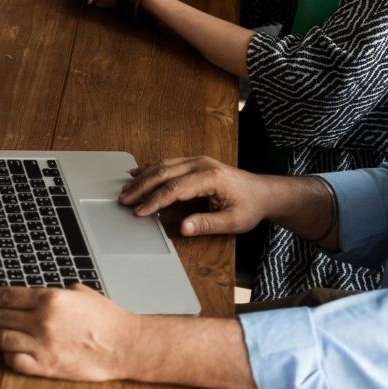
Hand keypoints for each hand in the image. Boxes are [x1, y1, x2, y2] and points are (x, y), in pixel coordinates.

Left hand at [0, 284, 135, 380]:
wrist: (125, 345)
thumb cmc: (105, 318)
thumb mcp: (77, 292)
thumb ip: (51, 292)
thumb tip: (30, 293)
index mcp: (48, 298)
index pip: (4, 295)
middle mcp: (42, 321)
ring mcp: (43, 345)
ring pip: (2, 338)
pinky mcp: (48, 366)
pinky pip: (15, 361)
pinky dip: (7, 355)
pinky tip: (8, 351)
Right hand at [119, 157, 272, 236]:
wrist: (263, 192)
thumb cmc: (250, 206)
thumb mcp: (233, 221)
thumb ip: (207, 224)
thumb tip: (183, 228)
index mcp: (210, 178)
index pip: (174, 189)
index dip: (154, 201)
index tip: (139, 211)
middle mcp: (201, 164)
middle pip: (164, 174)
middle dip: (141, 187)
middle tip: (124, 199)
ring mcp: (197, 160)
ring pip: (163, 165)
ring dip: (143, 177)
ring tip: (126, 189)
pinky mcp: (195, 162)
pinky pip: (168, 163)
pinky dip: (151, 168)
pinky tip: (138, 172)